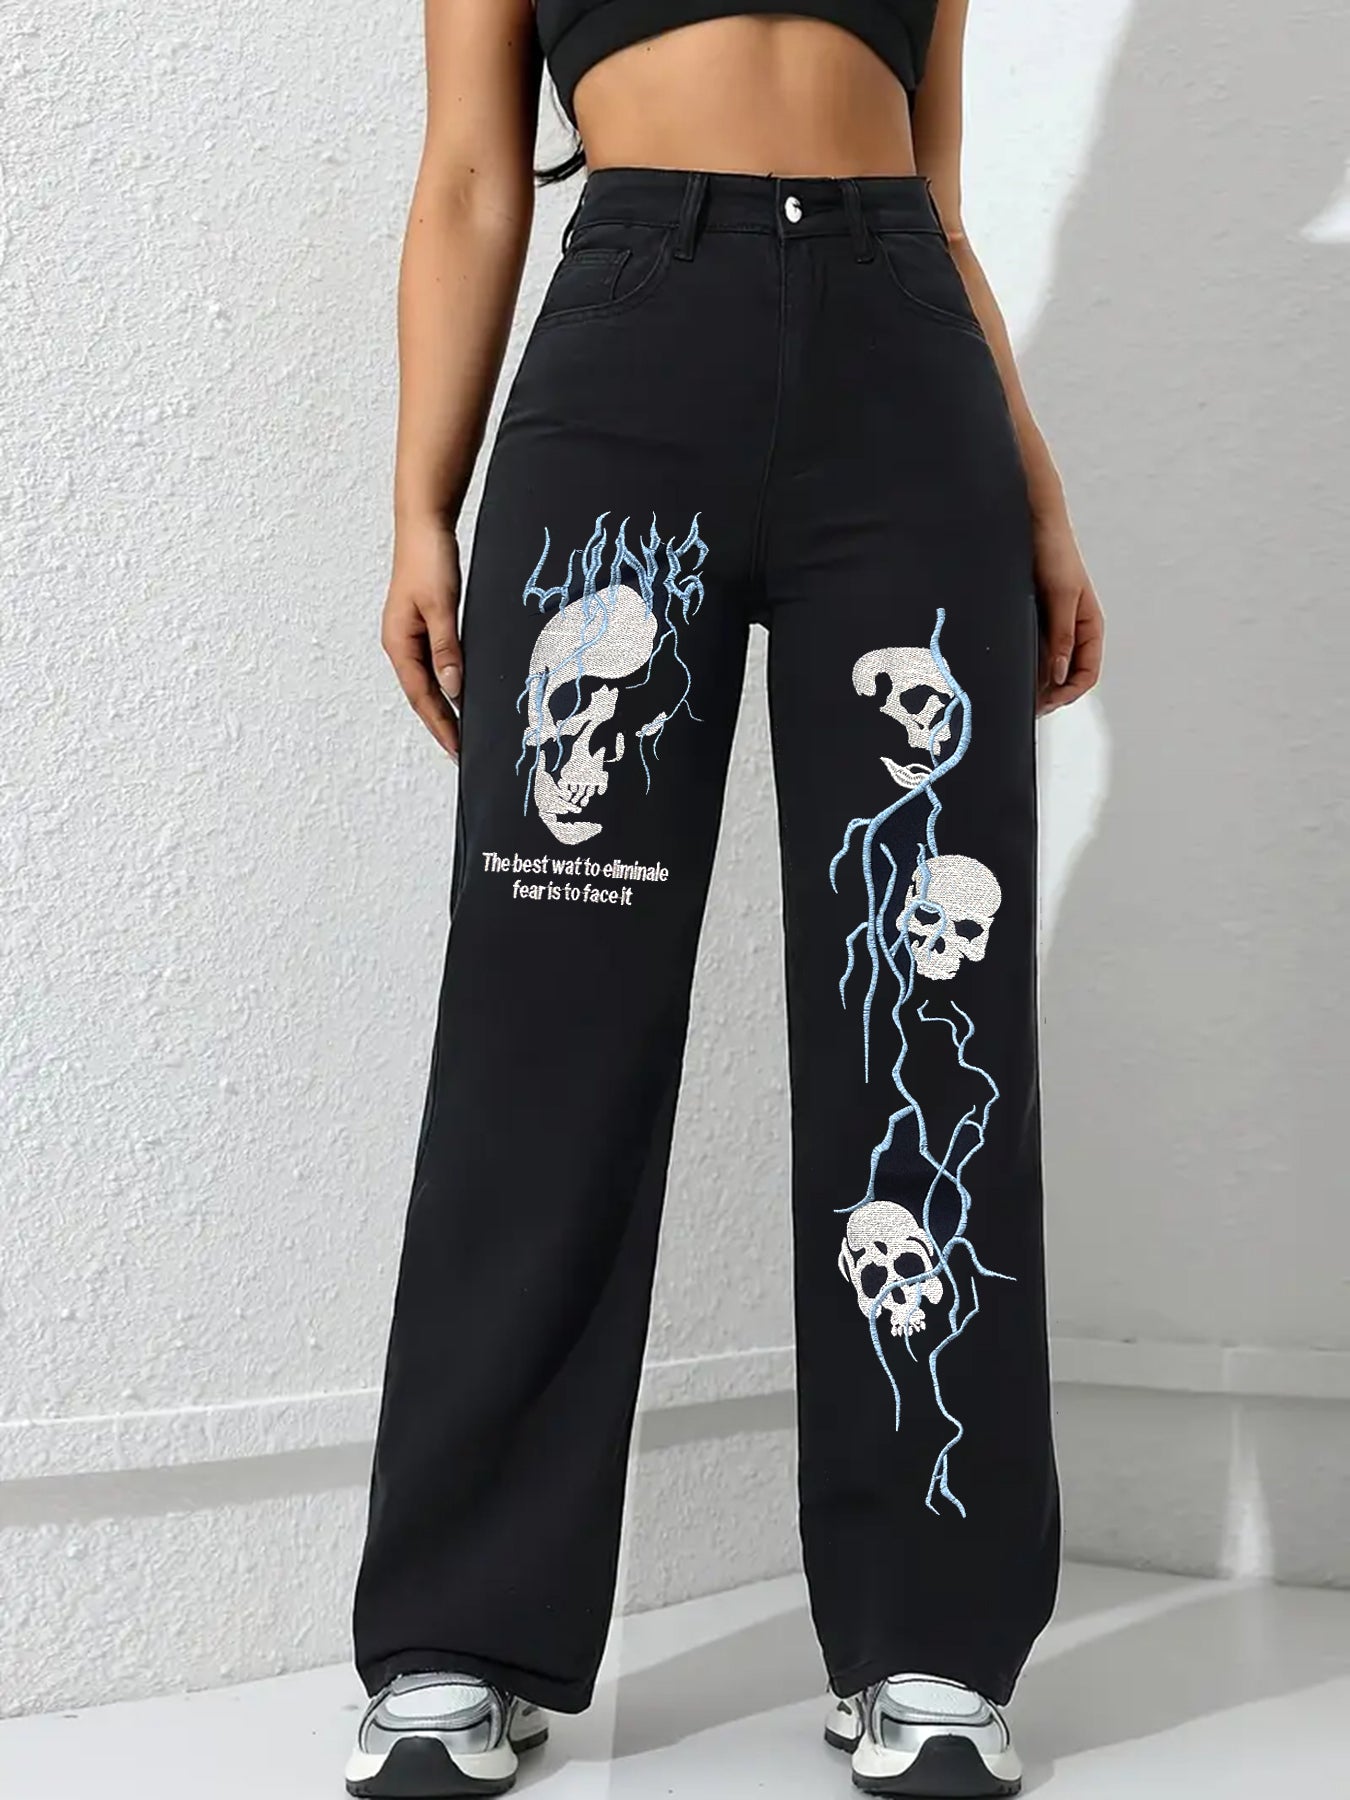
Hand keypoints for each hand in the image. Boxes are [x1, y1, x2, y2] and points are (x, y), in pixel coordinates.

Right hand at [381, 518, 462, 757]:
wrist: (424, 525)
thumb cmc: (429, 560)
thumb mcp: (441, 606)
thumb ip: (447, 648)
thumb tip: (452, 688)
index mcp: (398, 643)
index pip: (422, 696)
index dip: (440, 725)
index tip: (457, 750)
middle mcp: (400, 644)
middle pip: (421, 695)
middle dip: (440, 724)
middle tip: (461, 753)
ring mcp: (410, 636)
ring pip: (427, 682)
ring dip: (443, 708)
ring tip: (461, 733)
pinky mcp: (422, 626)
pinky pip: (433, 665)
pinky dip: (446, 684)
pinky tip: (458, 694)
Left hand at [1032, 510, 1103, 715]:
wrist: (1033, 524)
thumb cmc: (1056, 553)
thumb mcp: (1061, 596)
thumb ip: (1062, 636)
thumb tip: (1061, 674)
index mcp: (1089, 627)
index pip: (1087, 674)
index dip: (1069, 694)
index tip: (1046, 704)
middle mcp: (1073, 632)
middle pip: (1067, 676)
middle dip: (1050, 694)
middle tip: (1025, 707)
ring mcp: (1053, 628)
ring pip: (1049, 667)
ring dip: (1036, 683)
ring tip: (1014, 694)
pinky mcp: (1034, 621)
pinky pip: (1033, 652)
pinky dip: (1024, 665)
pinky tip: (1008, 670)